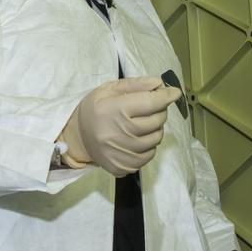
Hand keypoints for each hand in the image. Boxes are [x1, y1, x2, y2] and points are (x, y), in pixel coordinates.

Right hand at [60, 77, 178, 176]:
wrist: (77, 138)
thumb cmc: (95, 110)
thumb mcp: (108, 90)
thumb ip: (134, 85)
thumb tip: (159, 84)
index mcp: (113, 110)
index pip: (151, 102)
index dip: (167, 96)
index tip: (174, 92)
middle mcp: (118, 133)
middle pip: (156, 121)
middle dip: (160, 111)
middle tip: (151, 107)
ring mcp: (121, 153)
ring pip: (156, 139)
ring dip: (155, 128)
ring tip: (143, 123)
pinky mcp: (123, 166)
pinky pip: (149, 155)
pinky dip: (149, 145)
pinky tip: (138, 138)